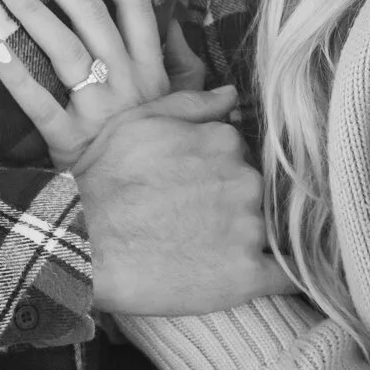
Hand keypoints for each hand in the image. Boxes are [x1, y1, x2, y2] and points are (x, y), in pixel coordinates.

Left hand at [0, 0, 172, 168]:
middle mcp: (123, 80)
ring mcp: (96, 109)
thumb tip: (182, 27)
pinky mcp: (69, 139)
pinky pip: (39, 103)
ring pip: (62, 47)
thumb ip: (188, 71)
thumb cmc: (162, 155)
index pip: (132, 1)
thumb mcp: (187, 110)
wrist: (151, 215)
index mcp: (149, 68)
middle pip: (88, 11)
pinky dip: (14, 73)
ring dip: (30, 9)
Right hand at [72, 89, 298, 313]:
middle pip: (255, 190)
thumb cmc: (103, 179)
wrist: (84, 241)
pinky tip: (270, 275)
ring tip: (210, 250)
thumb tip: (232, 94)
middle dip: (233, 203)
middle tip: (197, 220)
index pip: (240, 155)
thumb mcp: (139, 122)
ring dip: (249, 237)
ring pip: (267, 229)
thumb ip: (192, 104)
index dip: (219, 171)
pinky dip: (283, 274)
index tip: (196, 187)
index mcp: (223, 141)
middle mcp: (244, 179)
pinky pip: (284, 275)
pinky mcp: (246, 275)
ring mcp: (248, 227)